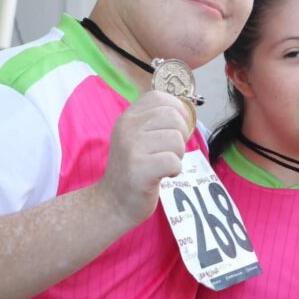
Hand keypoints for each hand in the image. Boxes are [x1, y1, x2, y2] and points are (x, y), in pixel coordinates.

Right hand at [98, 90, 191, 226]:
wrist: (112, 202)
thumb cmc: (132, 169)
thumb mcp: (136, 137)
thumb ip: (154, 122)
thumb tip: (186, 111)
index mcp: (127, 117)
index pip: (159, 97)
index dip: (176, 109)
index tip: (176, 128)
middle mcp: (127, 128)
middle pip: (172, 116)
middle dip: (181, 135)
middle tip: (170, 151)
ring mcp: (131, 148)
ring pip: (176, 139)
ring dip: (178, 155)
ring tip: (164, 164)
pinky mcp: (139, 169)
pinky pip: (173, 161)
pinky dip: (175, 170)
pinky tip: (163, 175)